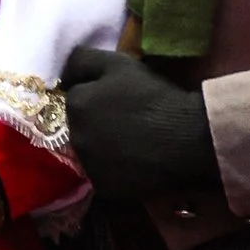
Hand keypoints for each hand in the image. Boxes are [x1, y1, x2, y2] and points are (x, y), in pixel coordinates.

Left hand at [59, 44, 221, 202]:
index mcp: (76, 104)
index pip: (76, 97)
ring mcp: (89, 165)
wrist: (186, 137)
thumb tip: (64, 75)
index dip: (96, 95)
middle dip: (95, 122)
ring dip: (102, 146)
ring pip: (89, 151)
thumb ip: (83, 61)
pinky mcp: (105, 188)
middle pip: (79, 126)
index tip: (116, 98)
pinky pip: (103, 175)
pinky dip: (113, 170)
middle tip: (124, 120)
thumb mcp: (118, 63)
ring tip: (130, 143)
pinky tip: (134, 162)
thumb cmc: (153, 96)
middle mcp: (75, 136)